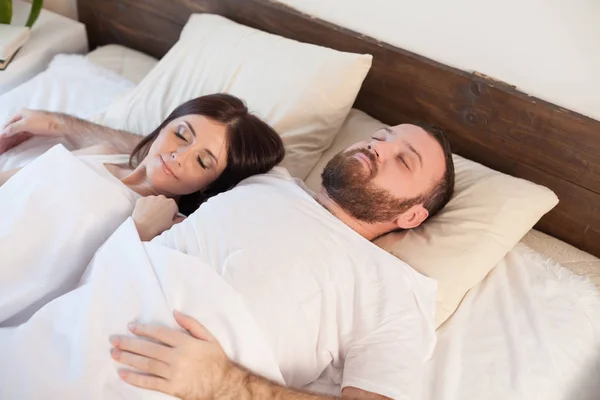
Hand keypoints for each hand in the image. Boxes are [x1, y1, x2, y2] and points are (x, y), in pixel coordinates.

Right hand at [0, 109, 62, 153]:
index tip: (0, 144)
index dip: (2, 135)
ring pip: (16, 135)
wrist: (62, 126)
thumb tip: (3, 133)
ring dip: (9, 143)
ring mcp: (29, 126)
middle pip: (11, 131)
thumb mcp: (26, 124)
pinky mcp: (35, 132)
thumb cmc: (45, 122)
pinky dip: (16, 143)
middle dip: (5, 140)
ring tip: (4, 151)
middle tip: (1, 150)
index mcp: (20, 114)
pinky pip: (22, 138)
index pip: (7, 125)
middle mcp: (23, 119)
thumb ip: (13, 128)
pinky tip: (12, 148)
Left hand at [111, 310, 233, 399]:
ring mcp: (173, 373)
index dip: (143, 329)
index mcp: (185, 343)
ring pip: (146, 364)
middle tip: (114, 340)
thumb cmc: (216, 359)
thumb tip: (175, 312)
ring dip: (128, 359)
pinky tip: (123, 374)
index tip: (130, 327)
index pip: (159, 333)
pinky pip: (150, 382)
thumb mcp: (208, 337)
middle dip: (129, 344)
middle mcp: (177, 357)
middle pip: (148, 348)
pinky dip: (135, 378)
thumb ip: (191, 324)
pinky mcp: (171, 387)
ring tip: (115, 354)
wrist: (223, 384)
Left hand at [132, 195, 183, 240]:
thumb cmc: (158, 228)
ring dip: (154, 208)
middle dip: (163, 209)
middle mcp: (162, 197)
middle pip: (164, 203)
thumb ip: (179, 220)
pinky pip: (145, 202)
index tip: (167, 221)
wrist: (142, 229)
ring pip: (154, 202)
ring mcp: (151, 197)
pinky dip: (145, 207)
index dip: (171, 216)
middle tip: (159, 220)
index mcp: (172, 203)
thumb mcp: (172, 226)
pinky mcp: (141, 199)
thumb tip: (184, 219)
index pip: (174, 208)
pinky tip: (144, 215)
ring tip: (151, 218)